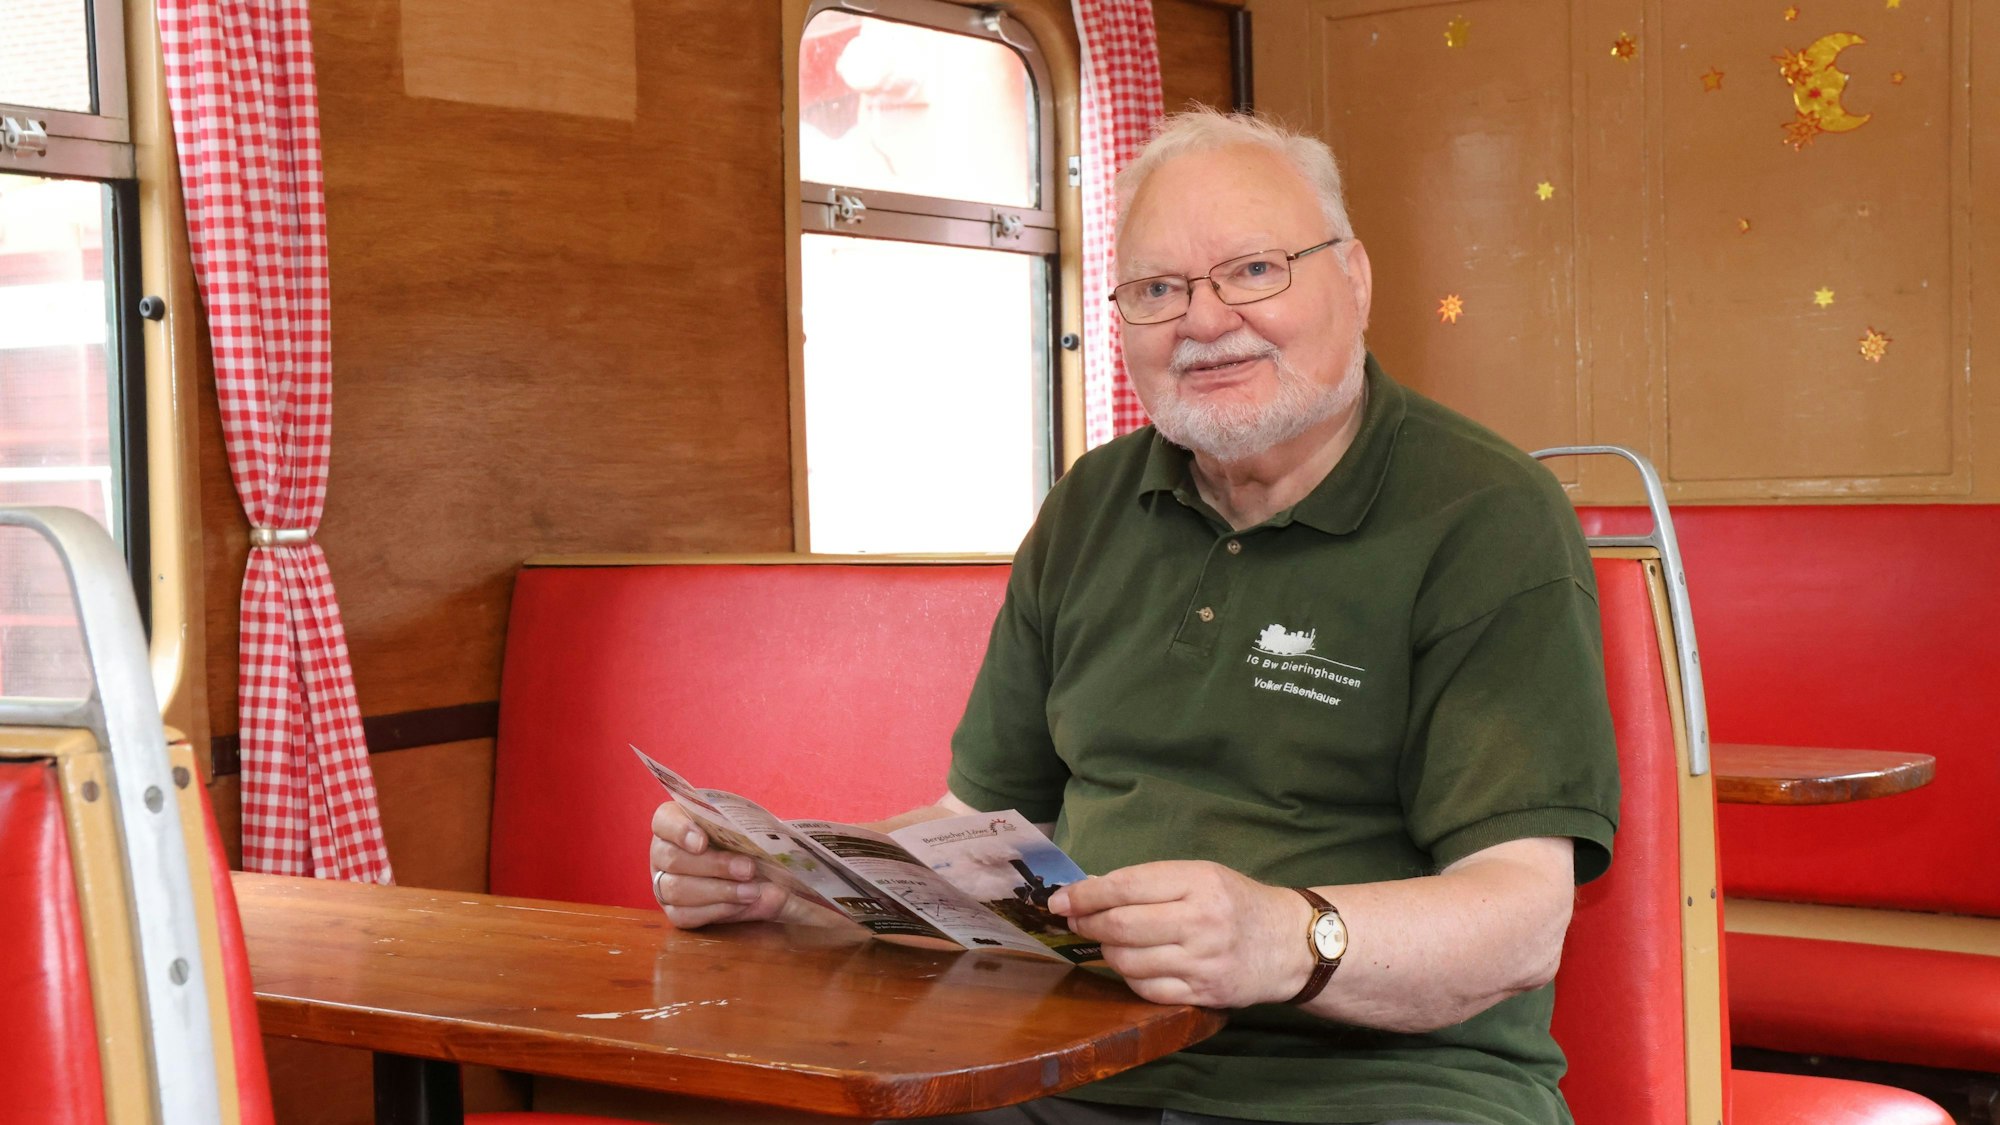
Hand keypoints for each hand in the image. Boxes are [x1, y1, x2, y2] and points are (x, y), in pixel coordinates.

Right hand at [647, 801, 792, 928]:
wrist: (753, 869)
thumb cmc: (746, 841)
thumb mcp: (754, 834)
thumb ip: (761, 844)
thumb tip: (774, 884)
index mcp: (674, 822)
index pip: (664, 821)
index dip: (680, 830)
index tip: (703, 841)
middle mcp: (662, 852)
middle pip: (672, 858)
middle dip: (713, 865)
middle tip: (748, 869)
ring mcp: (662, 883)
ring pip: (676, 889)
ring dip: (718, 892)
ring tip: (751, 892)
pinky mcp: (674, 911)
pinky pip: (684, 915)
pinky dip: (715, 911)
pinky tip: (739, 906)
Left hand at [1049, 860, 1309, 1008]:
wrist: (1289, 944)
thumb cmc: (1237, 903)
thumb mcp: (1201, 875)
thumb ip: (1150, 882)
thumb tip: (1089, 890)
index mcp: (1199, 883)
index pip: (1126, 887)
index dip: (1085, 895)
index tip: (1060, 900)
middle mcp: (1201, 923)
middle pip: (1121, 927)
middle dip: (1087, 924)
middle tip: (1075, 920)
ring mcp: (1202, 963)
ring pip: (1127, 962)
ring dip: (1107, 951)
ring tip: (1109, 941)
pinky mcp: (1202, 995)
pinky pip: (1145, 989)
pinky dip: (1129, 977)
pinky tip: (1133, 964)